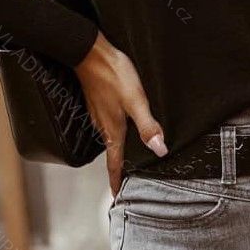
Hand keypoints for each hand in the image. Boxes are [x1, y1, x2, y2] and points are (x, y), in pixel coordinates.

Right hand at [74, 33, 166, 194]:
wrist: (89, 52)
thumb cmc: (113, 74)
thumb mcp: (136, 100)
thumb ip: (148, 125)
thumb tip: (159, 150)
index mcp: (113, 130)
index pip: (114, 163)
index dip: (116, 182)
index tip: (117, 198)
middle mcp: (103, 126)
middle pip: (112, 154)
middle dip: (118, 171)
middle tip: (125, 184)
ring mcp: (99, 114)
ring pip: (109, 139)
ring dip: (117, 152)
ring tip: (125, 161)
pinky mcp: (98, 102)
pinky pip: (107, 125)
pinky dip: (114, 134)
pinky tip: (122, 128)